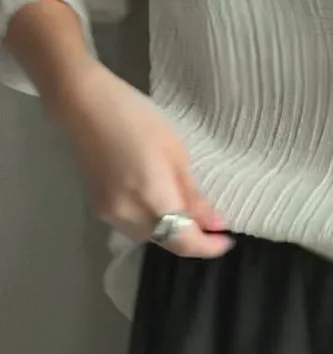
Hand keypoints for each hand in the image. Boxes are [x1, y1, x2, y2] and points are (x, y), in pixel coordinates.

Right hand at [54, 61, 232, 257]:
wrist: (85, 106)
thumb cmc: (138, 119)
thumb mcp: (176, 154)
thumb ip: (194, 196)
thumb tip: (216, 224)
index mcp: (152, 199)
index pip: (184, 241)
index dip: (208, 247)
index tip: (227, 240)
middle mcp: (129, 216)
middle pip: (166, 241)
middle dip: (191, 237)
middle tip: (212, 222)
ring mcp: (109, 214)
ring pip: (149, 236)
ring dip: (170, 229)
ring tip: (186, 209)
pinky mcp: (98, 208)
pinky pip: (132, 226)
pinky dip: (151, 221)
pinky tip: (158, 203)